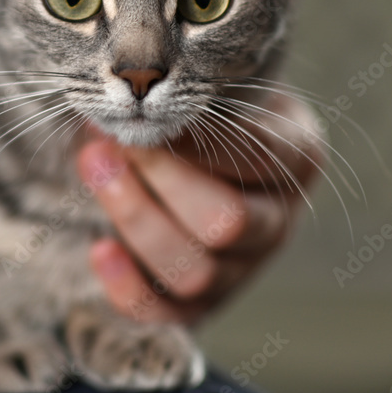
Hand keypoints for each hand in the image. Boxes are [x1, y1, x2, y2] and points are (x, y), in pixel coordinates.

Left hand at [78, 95, 320, 324]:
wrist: (202, 150)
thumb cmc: (209, 107)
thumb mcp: (217, 84)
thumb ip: (193, 85)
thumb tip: (133, 78)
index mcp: (297, 157)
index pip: (258, 154)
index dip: (198, 138)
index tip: (151, 110)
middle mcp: (278, 218)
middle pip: (227, 222)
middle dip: (161, 179)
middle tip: (114, 138)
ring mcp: (244, 267)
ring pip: (197, 271)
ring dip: (135, 219)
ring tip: (94, 167)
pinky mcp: (204, 301)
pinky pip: (167, 314)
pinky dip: (127, 287)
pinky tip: (98, 248)